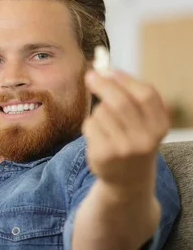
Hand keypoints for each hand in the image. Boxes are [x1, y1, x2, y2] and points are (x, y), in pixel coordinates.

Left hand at [82, 69, 169, 189]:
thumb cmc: (133, 141)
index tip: (109, 70)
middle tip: (90, 76)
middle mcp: (145, 138)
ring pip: (102, 113)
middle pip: (120, 102)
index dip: (126, 80)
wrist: (128, 179)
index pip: (145, 95)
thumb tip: (104, 70)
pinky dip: (89, 125)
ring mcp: (124, 148)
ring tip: (104, 126)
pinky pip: (90, 126)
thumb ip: (132, 98)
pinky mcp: (105, 155)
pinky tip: (97, 137)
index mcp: (160, 126)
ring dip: (97, 112)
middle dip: (103, 85)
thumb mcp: (144, 123)